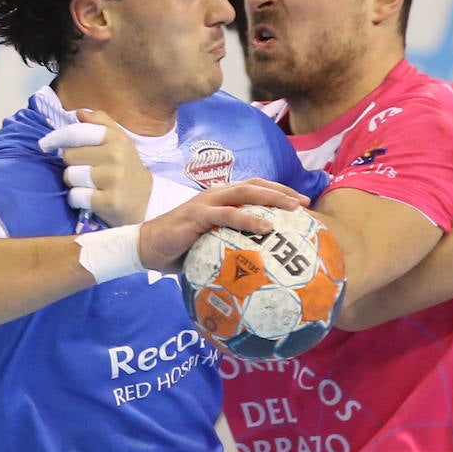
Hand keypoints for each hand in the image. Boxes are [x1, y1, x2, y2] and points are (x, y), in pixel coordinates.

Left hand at [39, 111, 153, 225]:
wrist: (148, 200)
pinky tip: (90, 199)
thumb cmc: (127, 167)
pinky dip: (77, 200)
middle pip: (69, 156)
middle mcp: (116, 156)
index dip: (57, 137)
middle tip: (86, 170)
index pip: (78, 132)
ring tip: (89, 186)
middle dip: (72, 164)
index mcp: (116, 138)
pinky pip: (75, 196)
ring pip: (70, 176)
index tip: (45, 144)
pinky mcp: (109, 201)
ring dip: (74, 183)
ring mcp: (113, 179)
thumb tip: (79, 113)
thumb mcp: (120, 141)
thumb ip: (101, 123)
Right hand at [136, 179, 310, 273]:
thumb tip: (257, 266)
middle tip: (305, 203)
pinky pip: (228, 214)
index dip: (278, 191)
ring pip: (245, 193)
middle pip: (255, 185)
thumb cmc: (179, 249)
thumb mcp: (210, 245)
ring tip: (293, 209)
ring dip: (272, 199)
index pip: (254, 188)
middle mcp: (216, 194)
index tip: (301, 203)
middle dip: (283, 191)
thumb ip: (230, 246)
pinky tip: (266, 227)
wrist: (147, 248)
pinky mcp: (198, 214)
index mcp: (220, 198)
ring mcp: (207, 202)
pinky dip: (249, 219)